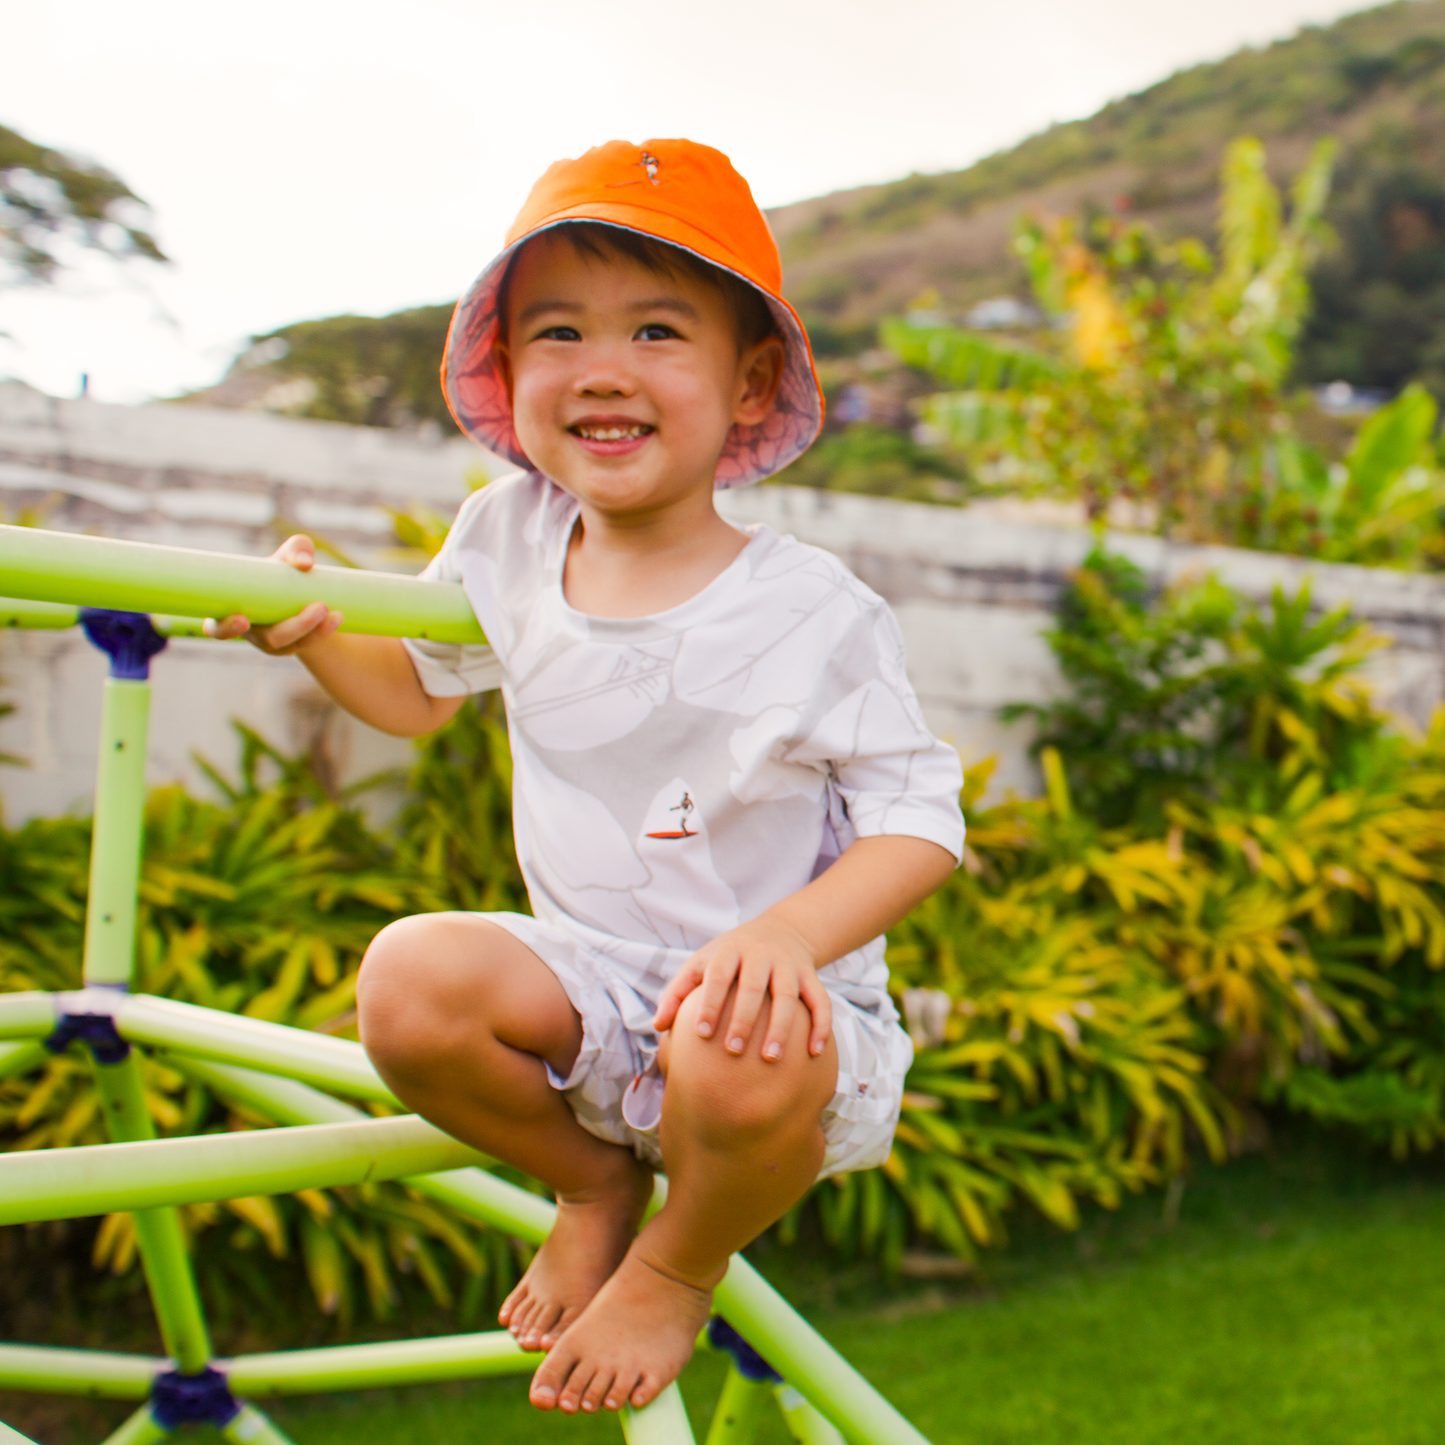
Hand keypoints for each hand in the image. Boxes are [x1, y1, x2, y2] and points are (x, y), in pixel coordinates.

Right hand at [203, 534, 342, 655]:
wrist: (302, 587)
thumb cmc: (284, 567)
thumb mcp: (289, 552)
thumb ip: (296, 548)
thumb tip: (304, 563)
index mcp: (231, 610)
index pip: (217, 629)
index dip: (225, 628)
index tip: (242, 619)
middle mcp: (251, 632)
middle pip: (269, 640)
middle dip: (294, 627)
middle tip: (318, 607)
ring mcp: (274, 643)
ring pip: (291, 644)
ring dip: (313, 630)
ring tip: (330, 609)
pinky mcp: (295, 645)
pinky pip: (308, 643)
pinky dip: (323, 631)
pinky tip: (337, 617)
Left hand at [653, 916, 831, 1062]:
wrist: (781, 930)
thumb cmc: (730, 957)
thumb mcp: (702, 962)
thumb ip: (678, 992)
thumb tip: (658, 1026)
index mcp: (730, 951)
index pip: (718, 975)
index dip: (709, 1003)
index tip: (700, 1033)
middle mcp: (761, 955)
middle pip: (753, 987)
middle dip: (743, 1019)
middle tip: (732, 1051)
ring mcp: (788, 965)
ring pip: (788, 995)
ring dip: (781, 1027)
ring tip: (771, 1058)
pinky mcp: (811, 975)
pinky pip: (820, 1000)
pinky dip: (821, 1025)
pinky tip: (815, 1052)